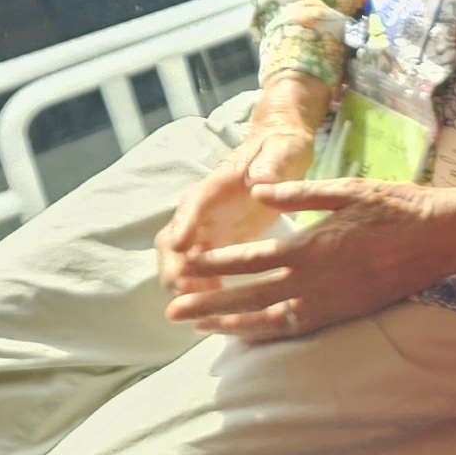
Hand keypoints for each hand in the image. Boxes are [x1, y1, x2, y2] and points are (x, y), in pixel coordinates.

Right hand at [153, 107, 317, 300]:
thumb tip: (260, 179)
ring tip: (195, 306)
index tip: (177, 245)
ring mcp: (207, 226)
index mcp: (217, 184)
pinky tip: (215, 305)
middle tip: (181, 289)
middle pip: (174, 237)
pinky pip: (201, 268)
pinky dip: (202, 286)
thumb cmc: (281, 148)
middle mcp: (203, 208)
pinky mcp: (218, 241)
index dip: (184, 224)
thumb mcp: (282, 150)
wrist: (281, 153)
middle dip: (172, 264)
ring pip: (181, 257)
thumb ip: (270, 164)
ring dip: (182, 281)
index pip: (193, 203)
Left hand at [165, 176, 455, 341]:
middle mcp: (317, 281)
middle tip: (172, 311)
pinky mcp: (344, 312)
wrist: (445, 237)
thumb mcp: (349, 189)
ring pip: (270, 320)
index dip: (214, 264)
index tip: (184, 266)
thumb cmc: (399, 206)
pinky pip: (297, 328)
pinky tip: (246, 334)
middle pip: (251, 297)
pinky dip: (267, 333)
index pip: (252, 260)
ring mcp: (331, 302)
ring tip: (199, 326)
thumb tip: (258, 190)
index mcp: (315, 246)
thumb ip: (301, 195)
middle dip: (209, 305)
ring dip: (231, 324)